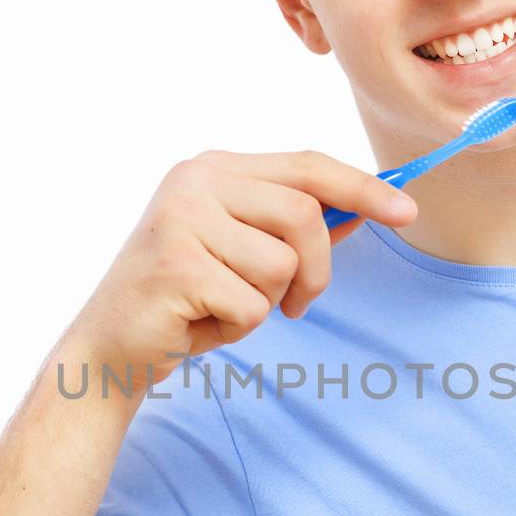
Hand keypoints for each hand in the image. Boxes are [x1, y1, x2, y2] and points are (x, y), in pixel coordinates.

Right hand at [63, 147, 417, 394]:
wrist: (109, 349)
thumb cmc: (183, 303)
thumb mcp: (242, 255)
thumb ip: (293, 229)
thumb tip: (363, 211)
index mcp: (213, 170)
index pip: (307, 165)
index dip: (362, 188)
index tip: (406, 211)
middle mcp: (195, 182)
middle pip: (305, 214)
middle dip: (317, 271)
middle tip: (295, 306)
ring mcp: (182, 220)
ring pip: (283, 263)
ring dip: (267, 303)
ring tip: (223, 308)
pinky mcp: (178, 267)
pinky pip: (253, 304)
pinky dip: (237, 328)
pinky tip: (199, 323)